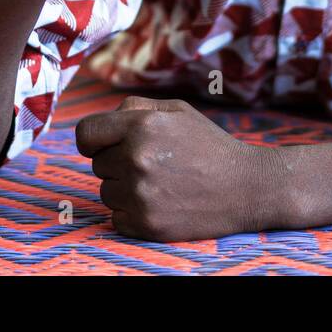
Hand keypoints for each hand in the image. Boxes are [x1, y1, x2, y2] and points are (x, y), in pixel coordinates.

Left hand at [76, 96, 269, 241]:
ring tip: (161, 184)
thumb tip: (103, 121)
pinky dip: (132, 213)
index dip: (93, 140)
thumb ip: (136, 108)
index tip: (104, 146)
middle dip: (118, 163)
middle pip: (98, 164)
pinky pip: (116, 218)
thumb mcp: (177, 111)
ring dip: (125, 189)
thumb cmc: (209, 145)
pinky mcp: (146, 223)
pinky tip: (161, 203)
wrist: (246, 187)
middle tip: (154, 164)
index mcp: (141, 125)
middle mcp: (136, 158)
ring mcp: (140, 194)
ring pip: (106, 192)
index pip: (85, 134)